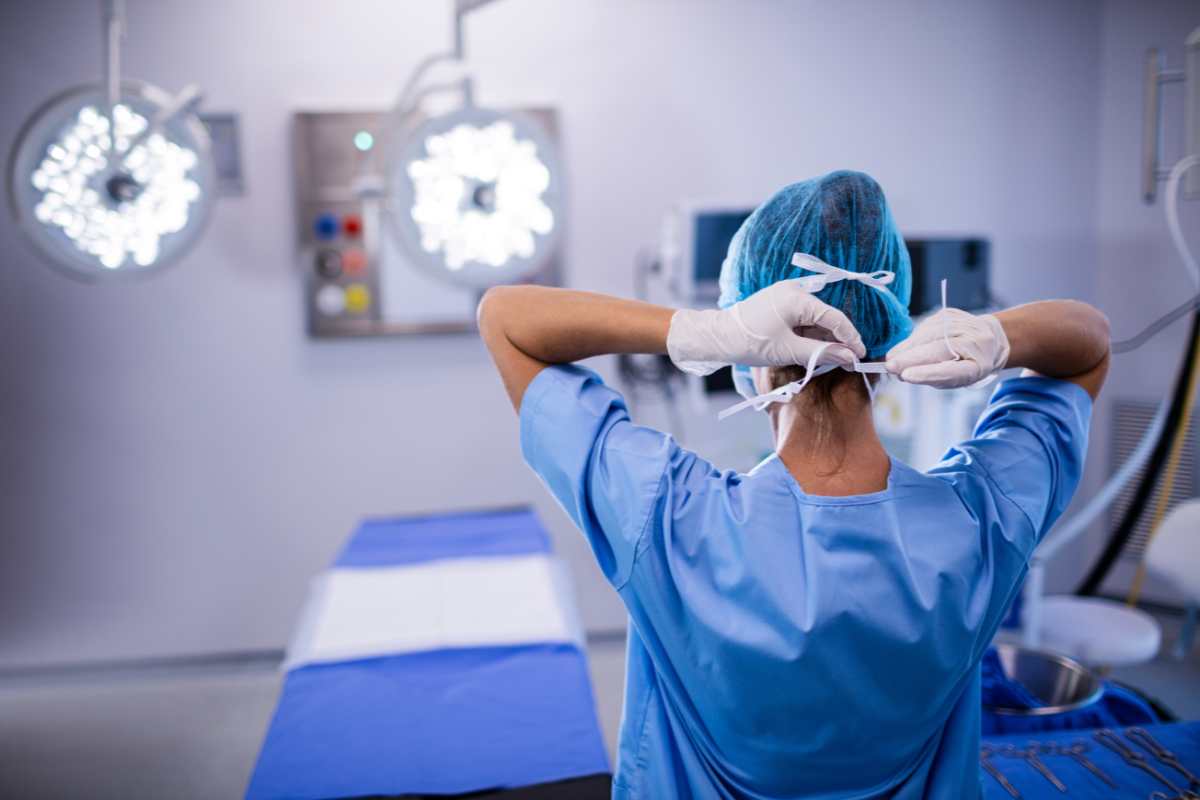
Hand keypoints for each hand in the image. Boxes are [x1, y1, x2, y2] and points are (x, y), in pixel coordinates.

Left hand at [667, 278, 865, 375]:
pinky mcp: (779, 306)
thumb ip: (822, 353)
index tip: (861, 354)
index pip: (834, 317)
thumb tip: (850, 357)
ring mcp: (786, 297)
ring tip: (834, 360)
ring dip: (824, 339)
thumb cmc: (751, 343)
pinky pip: (803, 320)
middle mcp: (794, 291)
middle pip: (826, 317)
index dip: (850, 337)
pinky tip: (816, 351)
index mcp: (797, 297)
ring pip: (815, 320)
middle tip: (849, 360)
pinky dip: (810, 336)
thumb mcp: (789, 351)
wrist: (718, 337)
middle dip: (838, 339)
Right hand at [885, 308, 1009, 387]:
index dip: (928, 373)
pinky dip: (912, 340)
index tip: (906, 375)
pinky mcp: (949, 313)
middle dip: (910, 358)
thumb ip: (933, 377)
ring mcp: (961, 324)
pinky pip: (924, 328)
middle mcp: (973, 340)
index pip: (952, 371)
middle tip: (889, 367)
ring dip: (906, 348)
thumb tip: (903, 373)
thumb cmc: (967, 364)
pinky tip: (908, 348)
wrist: (987, 339)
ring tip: (892, 360)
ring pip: (927, 336)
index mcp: (978, 365)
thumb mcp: (955, 379)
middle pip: (937, 349)